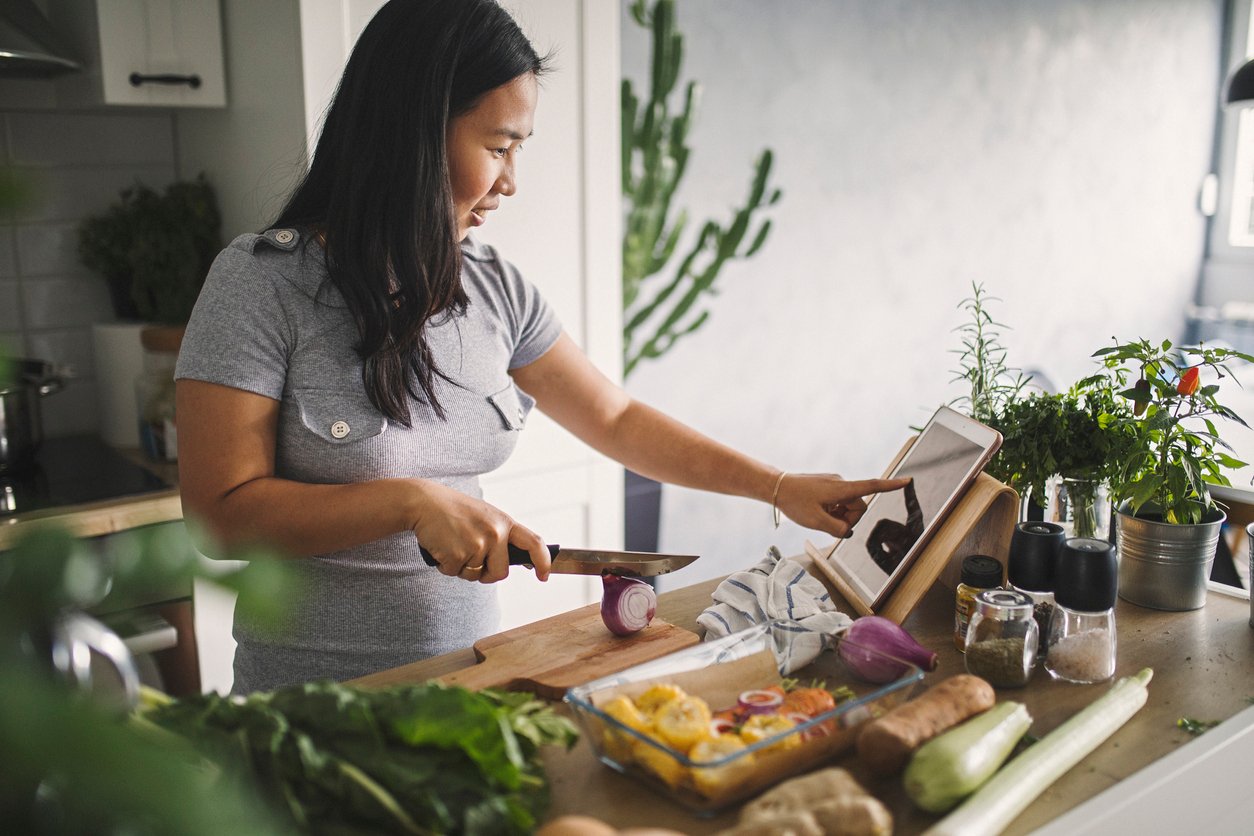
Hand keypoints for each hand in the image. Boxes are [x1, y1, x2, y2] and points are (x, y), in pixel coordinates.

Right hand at [409, 480, 551, 582]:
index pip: (534, 543)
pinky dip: (446, 566)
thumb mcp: (485, 517)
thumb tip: (519, 560)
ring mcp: (477, 544)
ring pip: (475, 575)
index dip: (543, 562)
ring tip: (453, 543)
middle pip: (500, 573)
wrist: (424, 502)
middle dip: (486, 573)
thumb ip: (501, 535)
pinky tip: (442, 546)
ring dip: (462, 568)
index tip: (544, 575)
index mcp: (504, 522)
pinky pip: (455, 574)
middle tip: (470, 557)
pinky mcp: (458, 554)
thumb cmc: (454, 511)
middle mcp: (495, 533)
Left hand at [774, 473, 911, 538]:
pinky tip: (817, 511)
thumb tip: (847, 531)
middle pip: (858, 506)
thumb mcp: (816, 521)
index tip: (907, 481)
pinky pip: (838, 503)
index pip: (871, 486)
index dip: (890, 486)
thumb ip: (837, 529)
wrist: (776, 487)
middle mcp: (841, 484)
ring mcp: (834, 484)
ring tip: (819, 515)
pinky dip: (832, 511)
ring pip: (847, 507)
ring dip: (838, 515)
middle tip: (827, 522)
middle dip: (848, 518)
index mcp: (841, 489)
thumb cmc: (794, 502)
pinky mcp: (828, 487)